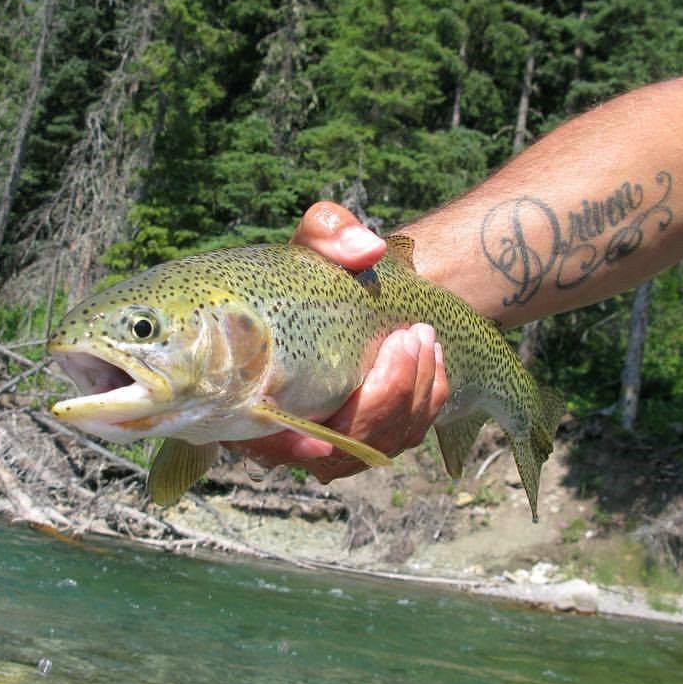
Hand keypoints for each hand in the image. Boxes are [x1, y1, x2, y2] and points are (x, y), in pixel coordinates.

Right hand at [230, 202, 449, 482]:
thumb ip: (329, 233)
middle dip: (382, 400)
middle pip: (339, 450)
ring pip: (378, 444)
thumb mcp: (314, 244)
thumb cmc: (316, 271)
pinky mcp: (371, 437)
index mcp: (251, 394)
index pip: (263, 444)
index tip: (322, 445)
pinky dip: (426, 399)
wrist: (349, 292)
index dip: (292, 450)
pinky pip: (405, 433)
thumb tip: (367, 250)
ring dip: (411, 395)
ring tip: (423, 339)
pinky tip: (431, 357)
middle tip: (408, 338)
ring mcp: (333, 442)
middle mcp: (287, 431)